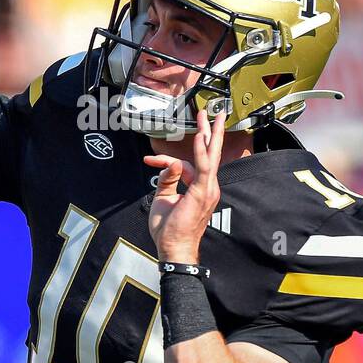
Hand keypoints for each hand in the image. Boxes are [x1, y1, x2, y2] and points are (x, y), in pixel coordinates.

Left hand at [144, 108, 225, 262]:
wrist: (175, 248)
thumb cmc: (170, 229)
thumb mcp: (163, 198)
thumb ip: (167, 179)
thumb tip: (171, 164)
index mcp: (200, 189)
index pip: (188, 166)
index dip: (168, 161)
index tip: (150, 160)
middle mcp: (208, 187)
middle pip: (211, 155)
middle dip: (211, 133)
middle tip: (212, 114)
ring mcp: (208, 189)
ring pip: (209, 156)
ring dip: (208, 135)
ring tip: (206, 117)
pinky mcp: (203, 192)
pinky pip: (203, 167)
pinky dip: (201, 152)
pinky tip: (200, 137)